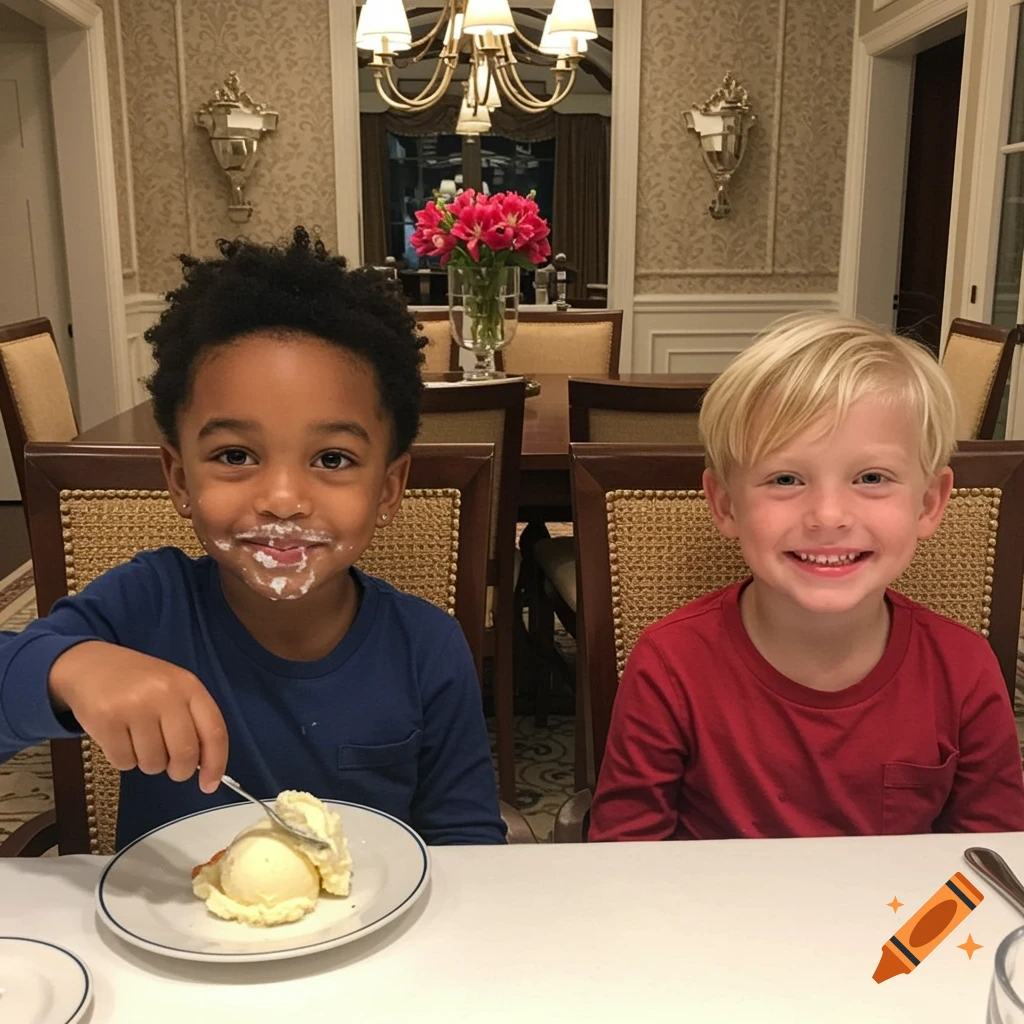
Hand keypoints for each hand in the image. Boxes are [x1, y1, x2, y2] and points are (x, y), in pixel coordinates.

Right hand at [48, 641, 227, 792]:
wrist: (92, 666)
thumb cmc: (140, 683)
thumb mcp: (174, 689)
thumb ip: (192, 720)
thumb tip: (205, 767)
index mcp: (189, 686)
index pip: (214, 731)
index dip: (216, 763)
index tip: (209, 785)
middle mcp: (164, 694)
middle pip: (184, 753)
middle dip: (179, 770)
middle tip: (171, 768)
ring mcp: (134, 706)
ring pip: (153, 762)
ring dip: (148, 762)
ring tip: (139, 740)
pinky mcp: (106, 720)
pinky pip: (124, 762)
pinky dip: (124, 759)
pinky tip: (119, 738)